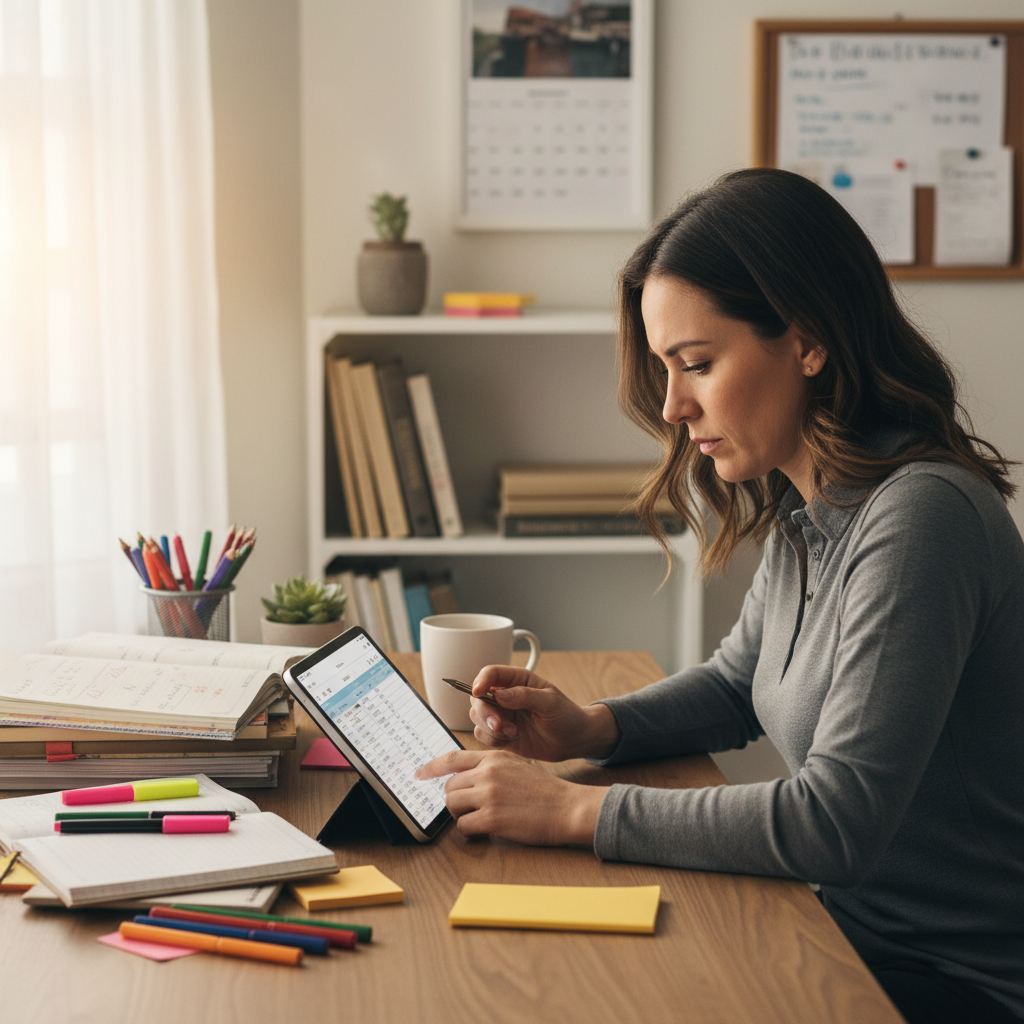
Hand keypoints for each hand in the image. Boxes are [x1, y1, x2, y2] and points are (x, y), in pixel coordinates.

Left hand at [417, 749, 606, 845]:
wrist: (566, 807)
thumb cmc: (544, 791)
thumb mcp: (516, 767)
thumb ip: (491, 768)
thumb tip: (465, 778)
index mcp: (494, 758)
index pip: (453, 758)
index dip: (432, 767)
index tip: (419, 774)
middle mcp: (487, 773)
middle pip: (450, 787)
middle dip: (455, 800)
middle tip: (469, 810)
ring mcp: (488, 795)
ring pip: (452, 805)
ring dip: (461, 816)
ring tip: (478, 819)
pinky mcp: (491, 818)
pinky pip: (464, 826)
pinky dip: (470, 832)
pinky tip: (485, 830)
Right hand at [468, 665, 620, 761]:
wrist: (573, 740)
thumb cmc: (566, 715)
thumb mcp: (550, 702)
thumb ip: (525, 696)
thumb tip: (499, 695)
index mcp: (517, 680)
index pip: (491, 673)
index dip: (480, 681)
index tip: (478, 692)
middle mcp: (505, 696)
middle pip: (477, 698)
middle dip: (484, 712)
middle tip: (499, 725)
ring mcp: (502, 716)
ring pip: (477, 717)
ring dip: (490, 727)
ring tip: (514, 732)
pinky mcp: (501, 734)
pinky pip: (484, 736)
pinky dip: (493, 739)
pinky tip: (513, 739)